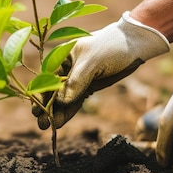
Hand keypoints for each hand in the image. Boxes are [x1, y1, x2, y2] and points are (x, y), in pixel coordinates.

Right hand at [32, 11, 169, 129]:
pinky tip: (60, 122)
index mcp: (62, 56)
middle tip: (42, 124)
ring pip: (63, 98)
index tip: (36, 110)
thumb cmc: (112, 45)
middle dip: (46, 107)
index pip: (47, 78)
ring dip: (56, 112)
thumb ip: (76, 81)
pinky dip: (68, 111)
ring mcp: (77, 78)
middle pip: (52, 90)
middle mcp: (66, 68)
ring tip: (48, 128)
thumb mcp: (93, 61)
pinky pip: (75, 101)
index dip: (40, 95)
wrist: (135, 44)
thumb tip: (60, 101)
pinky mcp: (88, 86)